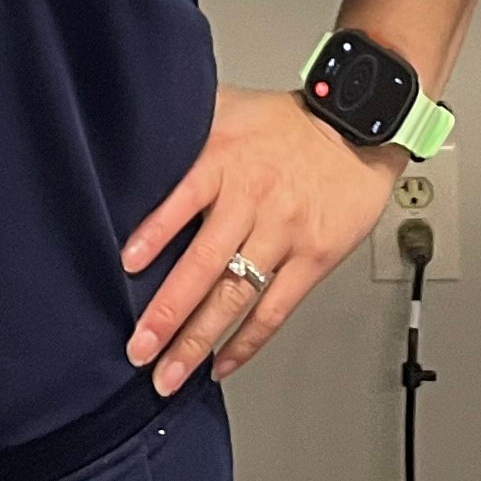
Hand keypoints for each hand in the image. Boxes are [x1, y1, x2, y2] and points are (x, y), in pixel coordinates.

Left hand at [120, 83, 401, 393]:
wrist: (353, 127)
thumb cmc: (284, 121)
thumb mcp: (226, 108)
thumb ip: (185, 130)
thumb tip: (134, 140)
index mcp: (225, 160)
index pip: (182, 200)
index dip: (155, 234)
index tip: (127, 266)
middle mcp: (252, 200)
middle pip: (204, 264)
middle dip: (168, 313)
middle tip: (140, 348)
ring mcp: (283, 234)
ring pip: (235, 296)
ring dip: (199, 340)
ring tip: (170, 373)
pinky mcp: (312, 259)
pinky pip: (275, 309)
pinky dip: (247, 341)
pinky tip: (222, 364)